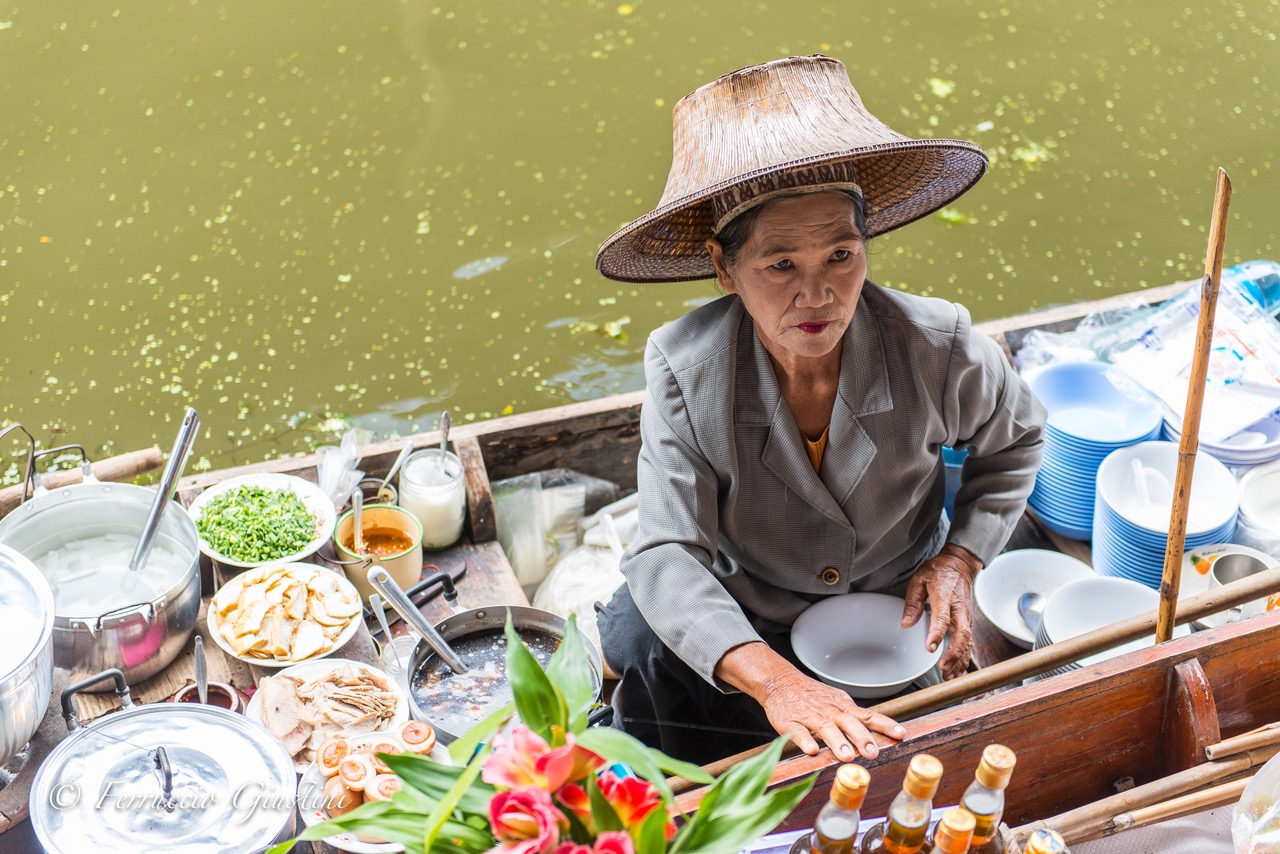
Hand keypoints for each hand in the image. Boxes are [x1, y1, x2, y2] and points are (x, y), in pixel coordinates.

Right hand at [758, 666, 905, 760]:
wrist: (780, 682)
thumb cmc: (811, 695)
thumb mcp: (837, 701)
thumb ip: (855, 717)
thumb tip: (880, 731)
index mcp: (842, 708)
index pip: (868, 716)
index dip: (885, 725)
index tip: (900, 734)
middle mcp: (829, 712)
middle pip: (849, 723)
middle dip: (862, 738)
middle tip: (873, 753)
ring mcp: (809, 717)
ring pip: (825, 728)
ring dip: (837, 742)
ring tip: (847, 756)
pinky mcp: (790, 723)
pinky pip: (798, 732)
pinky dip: (805, 741)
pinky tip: (812, 751)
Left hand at [901, 543, 982, 679]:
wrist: (959, 565)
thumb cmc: (937, 572)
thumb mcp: (919, 581)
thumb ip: (913, 603)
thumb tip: (906, 623)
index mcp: (945, 597)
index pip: (943, 618)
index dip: (937, 634)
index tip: (930, 648)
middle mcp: (959, 609)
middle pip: (962, 633)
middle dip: (954, 652)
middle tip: (943, 667)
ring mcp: (966, 616)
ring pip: (968, 640)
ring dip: (960, 659)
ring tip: (949, 676)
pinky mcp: (968, 621)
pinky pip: (969, 641)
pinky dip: (964, 656)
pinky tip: (957, 670)